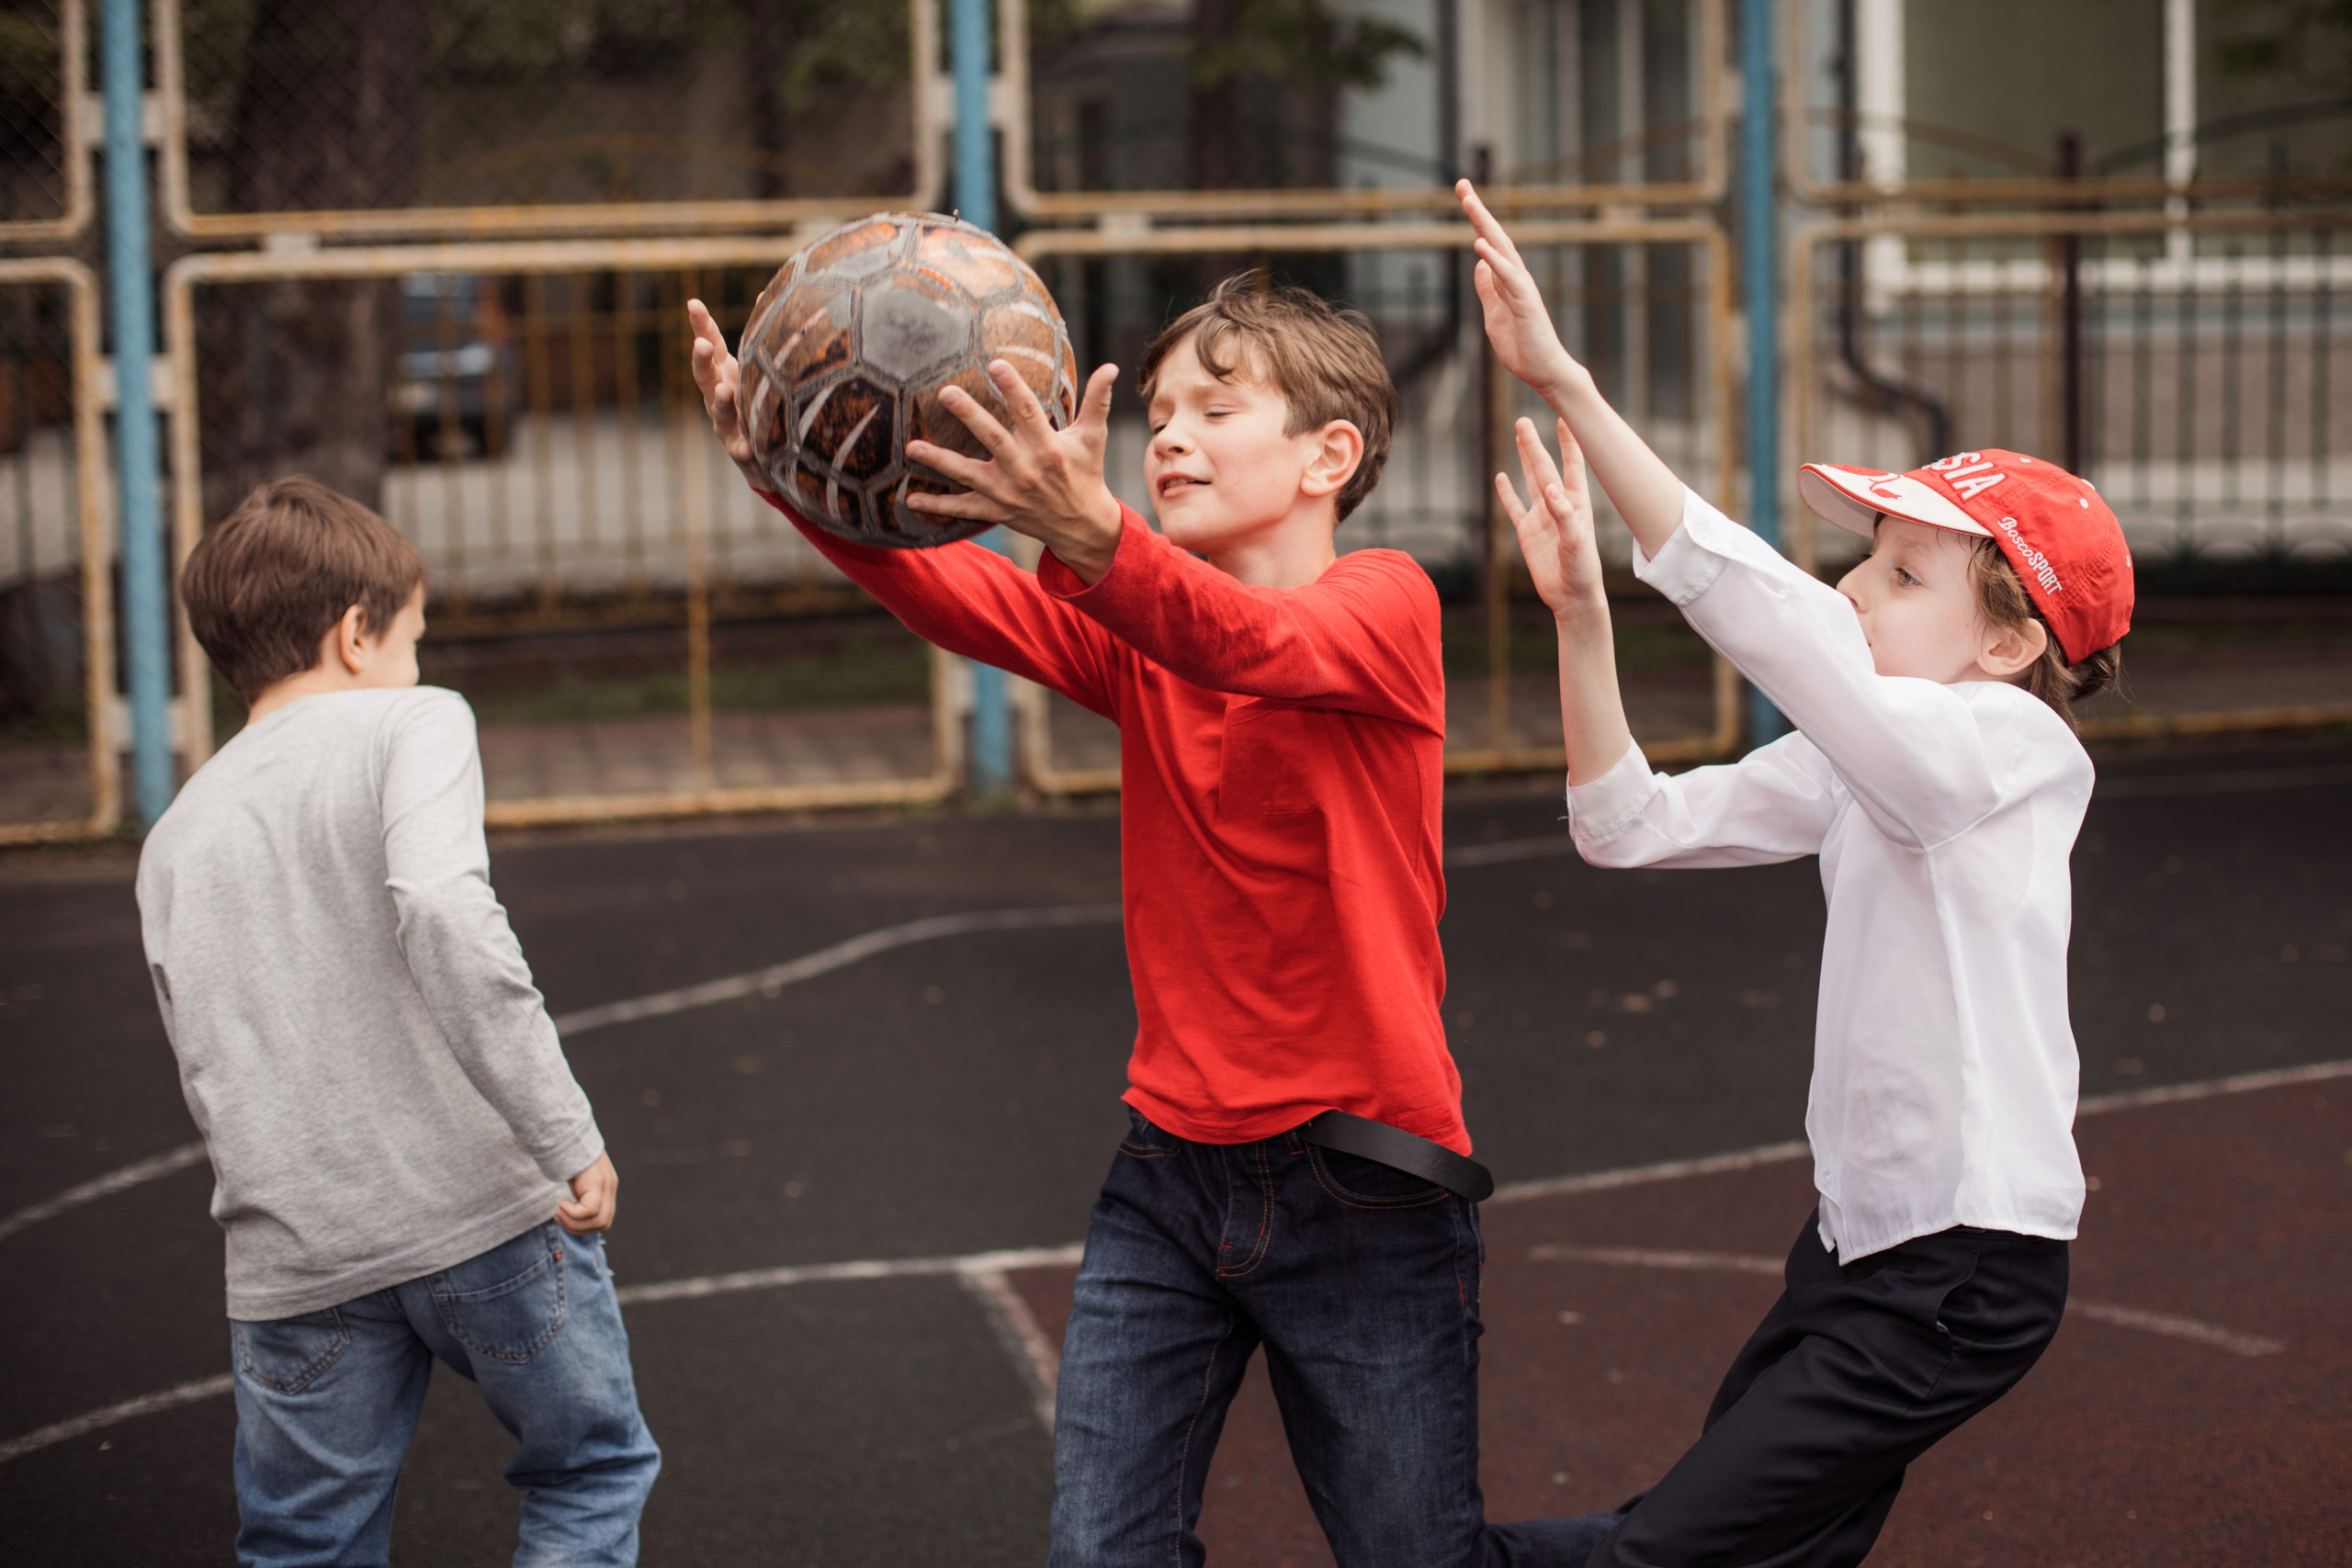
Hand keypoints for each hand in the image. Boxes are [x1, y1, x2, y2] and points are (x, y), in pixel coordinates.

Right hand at [557, 1151, 617, 1234]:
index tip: (566, 1219)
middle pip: (603, 1224)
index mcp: (607, 1189)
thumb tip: (569, 1217)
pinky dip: (573, 1213)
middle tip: (559, 1217)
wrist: (566, 1136)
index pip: (604, 1222)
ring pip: (598, 1220)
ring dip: (573, 1222)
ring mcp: (606, 1184)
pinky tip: (561, 1202)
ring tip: (559, 1210)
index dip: (585, 1228)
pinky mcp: (598, 1182)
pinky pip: (590, 1210)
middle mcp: (610, 1188)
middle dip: (578, 1229)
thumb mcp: (576, 1181)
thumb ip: (580, 1195)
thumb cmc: (567, 1159)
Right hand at [687, 299, 775, 494]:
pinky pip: (740, 449)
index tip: (693, 303)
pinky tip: (749, 448)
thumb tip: (766, 294)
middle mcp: (719, 394)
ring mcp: (726, 423)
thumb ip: (758, 336)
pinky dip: (743, 447)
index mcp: (725, 371)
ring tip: (725, 391)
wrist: (765, 455)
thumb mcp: (757, 368)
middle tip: (702, 346)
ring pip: (719, 411)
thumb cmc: (758, 402)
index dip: (701, 325)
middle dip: (702, 360)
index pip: (712, 344)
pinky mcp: (740, 450)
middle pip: (705, 375)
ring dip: (721, 401)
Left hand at [905, 360, 1125, 582]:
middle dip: (969, 415)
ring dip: (939, 461)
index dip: (1013, 387)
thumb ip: (1098, 401)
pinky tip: (910, 500)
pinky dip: (937, 506)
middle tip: (946, 392)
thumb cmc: (1086, 473)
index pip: (1028, 411)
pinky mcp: (996, 510)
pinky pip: (962, 508)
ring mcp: (1007, 493)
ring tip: (912, 447)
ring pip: (968, 474)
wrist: (1082, 526)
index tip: (996, 363)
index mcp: (1049, 448)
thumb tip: (1112, 367)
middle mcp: (1025, 470)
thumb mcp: (1093, 438)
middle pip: (992, 438)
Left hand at [1458, 180, 1585, 399]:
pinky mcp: (1526, 304)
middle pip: (1496, 237)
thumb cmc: (1522, 346)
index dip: (1476, 219)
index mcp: (1507, 280)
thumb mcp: (1494, 314)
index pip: (1489, 243)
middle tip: (1462, 185)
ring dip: (1485, 226)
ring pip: (1503, 250)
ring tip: (1469, 203)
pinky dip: (1495, 261)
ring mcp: (1522, 289)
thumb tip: (1480, 265)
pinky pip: (1509, 278)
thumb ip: (1488, 288)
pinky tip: (1481, 245)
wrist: (1545, 372)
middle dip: (1478, 211)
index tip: (1463, 194)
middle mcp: (1516, 278)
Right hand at [1495, 417, 1606, 618]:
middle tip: (1522, 421)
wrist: (1572, 597)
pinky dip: (1507, 493)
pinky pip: (1515, 508)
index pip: (1572, 465)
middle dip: (1534, 445)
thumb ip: (1564, 516)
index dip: (1567, 442)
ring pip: (1530, 481)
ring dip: (1524, 460)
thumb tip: (1549, 489)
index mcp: (1576, 503)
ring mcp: (1542, 518)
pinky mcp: (1528, 533)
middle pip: (1544, 468)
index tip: (1563, 418)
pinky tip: (1501, 477)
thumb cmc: (1583, 570)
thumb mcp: (1576, 542)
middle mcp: (1558, 505)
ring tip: (1518, 437)